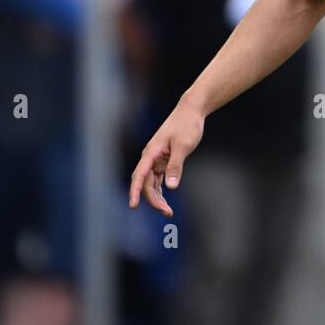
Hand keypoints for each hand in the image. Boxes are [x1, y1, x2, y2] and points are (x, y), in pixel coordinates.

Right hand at [129, 97, 205, 215]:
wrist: (191, 111)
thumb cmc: (187, 126)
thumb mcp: (183, 146)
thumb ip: (176, 166)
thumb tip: (171, 186)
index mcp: (151, 152)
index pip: (139, 176)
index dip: (135, 192)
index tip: (133, 206)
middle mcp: (150, 157)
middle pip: (145, 183)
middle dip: (153, 200)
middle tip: (167, 213)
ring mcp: (156, 158)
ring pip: (150, 182)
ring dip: (157, 197)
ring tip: (168, 212)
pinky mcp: (163, 159)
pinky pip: (157, 178)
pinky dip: (160, 189)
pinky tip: (165, 199)